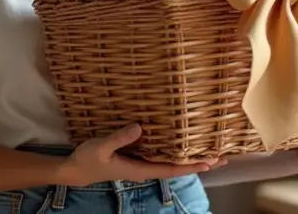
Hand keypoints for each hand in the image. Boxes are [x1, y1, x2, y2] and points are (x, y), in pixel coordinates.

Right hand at [55, 124, 225, 186]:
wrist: (75, 170)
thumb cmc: (87, 160)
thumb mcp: (100, 147)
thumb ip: (119, 138)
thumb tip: (140, 128)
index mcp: (139, 169)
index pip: (171, 169)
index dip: (191, 165)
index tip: (210, 162)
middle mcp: (144, 168)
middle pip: (177, 167)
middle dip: (198, 161)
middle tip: (222, 156)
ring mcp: (141, 163)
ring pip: (171, 161)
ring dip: (190, 156)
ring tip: (210, 150)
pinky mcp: (136, 157)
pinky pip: (161, 155)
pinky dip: (175, 150)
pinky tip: (183, 144)